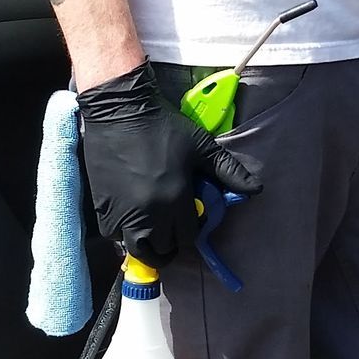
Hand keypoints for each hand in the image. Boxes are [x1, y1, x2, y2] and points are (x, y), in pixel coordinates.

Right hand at [76, 61, 262, 264]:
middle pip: (160, 248)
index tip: (189, 222)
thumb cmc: (163, 126)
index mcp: (175, 199)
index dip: (190, 233)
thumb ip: (228, 171)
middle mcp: (148, 213)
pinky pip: (112, 232)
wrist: (119, 110)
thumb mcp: (201, 146)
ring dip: (144, 244)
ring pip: (134, 247)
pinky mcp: (102, 204)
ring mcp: (122, 211)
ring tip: (149, 233)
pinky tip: (129, 219)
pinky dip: (121, 232)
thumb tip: (256, 189)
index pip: (186, 237)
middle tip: (171, 232)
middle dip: (169, 244)